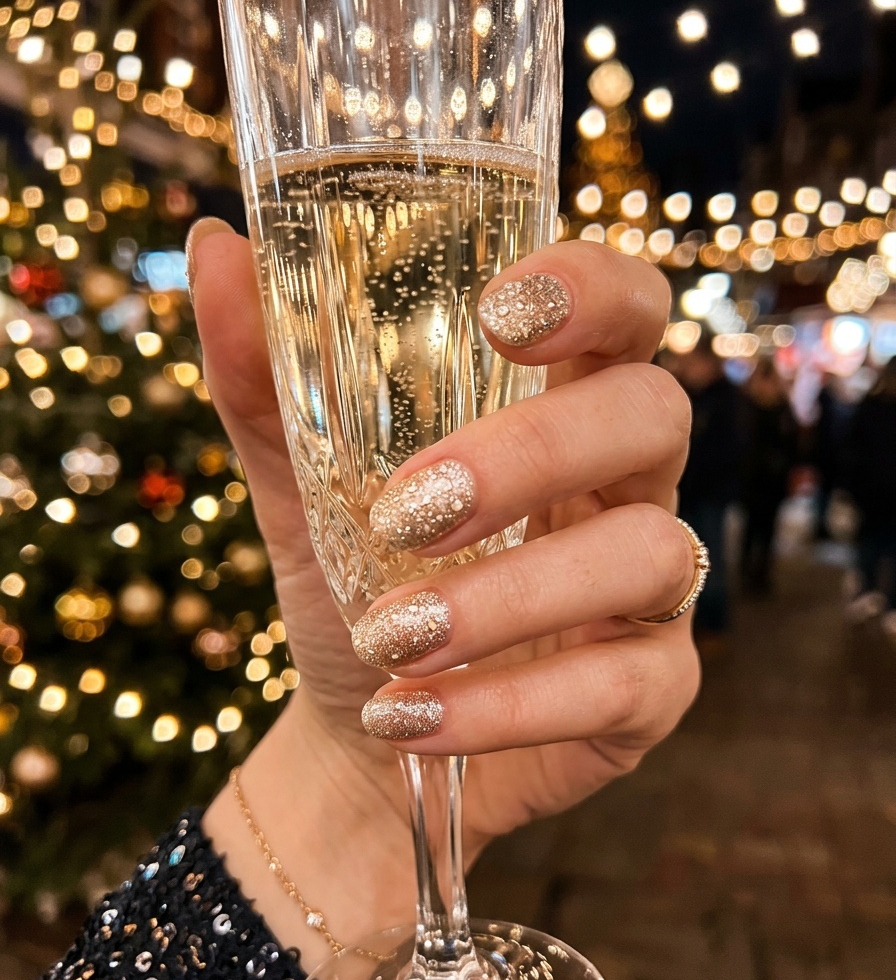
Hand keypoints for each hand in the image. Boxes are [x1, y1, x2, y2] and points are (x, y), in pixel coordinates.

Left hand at [192, 220, 699, 967]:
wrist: (360, 732)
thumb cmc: (353, 586)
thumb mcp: (302, 486)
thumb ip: (267, 382)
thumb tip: (213, 247)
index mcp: (558, 406)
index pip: (628, 310)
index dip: (592, 289)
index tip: (500, 309)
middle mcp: (625, 483)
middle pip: (653, 416)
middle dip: (534, 453)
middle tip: (409, 511)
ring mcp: (651, 587)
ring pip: (650, 555)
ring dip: (511, 598)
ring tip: (391, 636)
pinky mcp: (654, 687)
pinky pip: (630, 684)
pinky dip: (513, 705)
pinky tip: (411, 716)